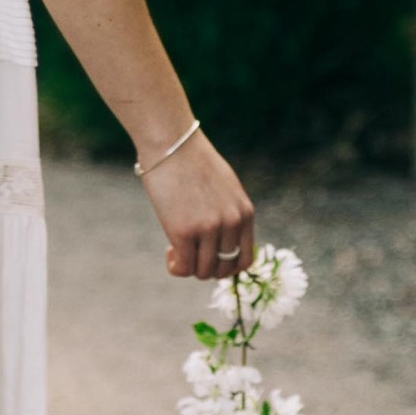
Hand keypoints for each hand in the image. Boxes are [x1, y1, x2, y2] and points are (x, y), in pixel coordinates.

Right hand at [139, 131, 253, 282]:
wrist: (172, 143)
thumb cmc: (193, 161)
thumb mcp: (225, 187)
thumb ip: (229, 212)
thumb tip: (221, 240)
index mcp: (245, 213)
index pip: (246, 259)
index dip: (227, 266)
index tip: (210, 256)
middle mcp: (232, 223)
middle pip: (224, 269)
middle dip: (206, 267)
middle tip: (191, 252)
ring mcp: (209, 228)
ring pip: (203, 271)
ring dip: (189, 267)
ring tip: (177, 250)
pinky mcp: (184, 231)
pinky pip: (184, 267)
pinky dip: (176, 266)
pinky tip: (169, 252)